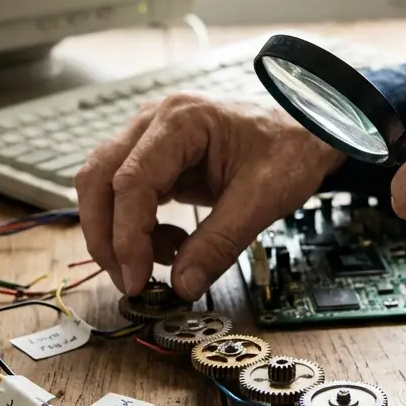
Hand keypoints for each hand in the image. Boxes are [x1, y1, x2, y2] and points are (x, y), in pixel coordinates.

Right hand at [75, 94, 345, 300]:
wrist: (308, 130)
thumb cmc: (289, 149)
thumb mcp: (263, 199)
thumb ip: (220, 242)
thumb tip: (182, 286)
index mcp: (182, 119)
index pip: (131, 181)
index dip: (128, 236)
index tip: (137, 279)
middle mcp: (154, 121)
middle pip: (97, 178)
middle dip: (106, 237)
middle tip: (130, 281)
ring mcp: (149, 137)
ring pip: (102, 187)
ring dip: (117, 233)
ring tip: (161, 261)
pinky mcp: (155, 158)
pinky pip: (126, 195)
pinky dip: (137, 228)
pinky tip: (172, 244)